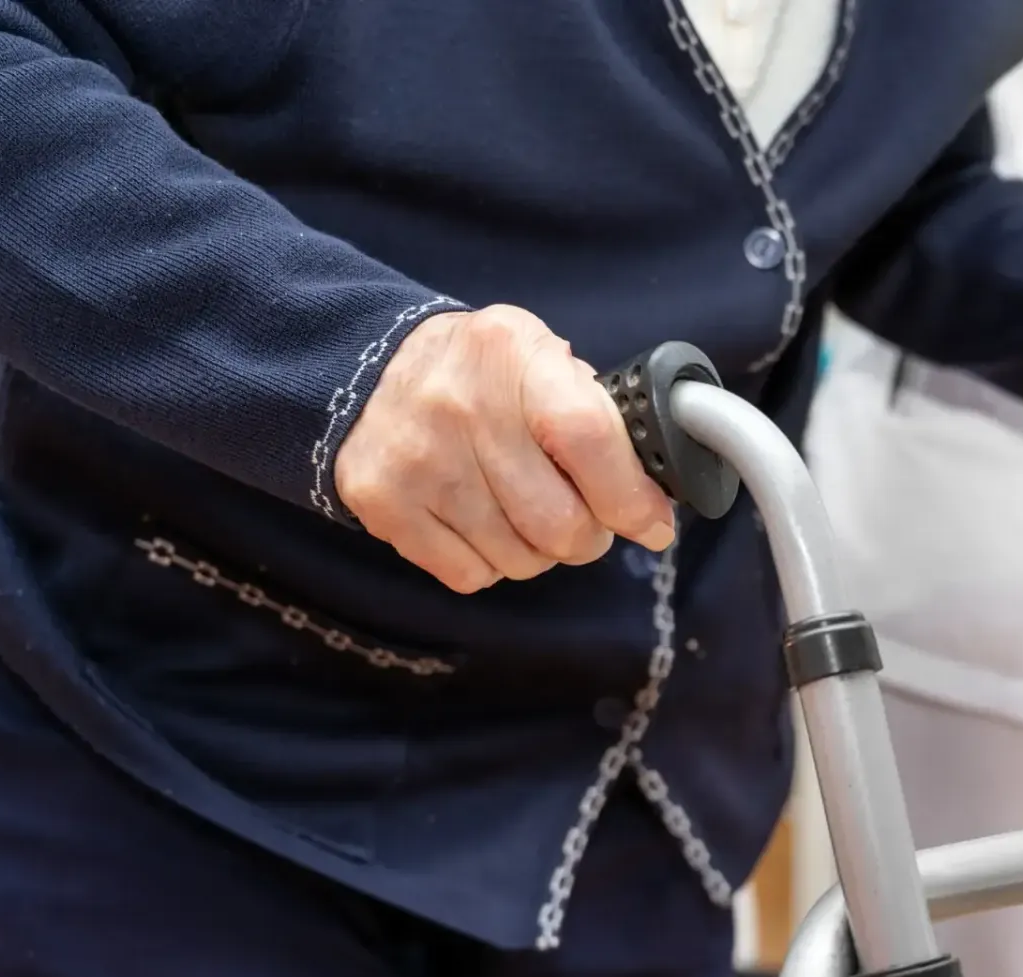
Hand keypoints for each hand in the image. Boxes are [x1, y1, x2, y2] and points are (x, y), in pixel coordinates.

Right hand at [336, 305, 674, 593]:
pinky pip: (470, 575)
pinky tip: (482, 524)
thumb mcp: (543, 359)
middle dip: (588, 535)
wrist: (368, 371)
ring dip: (540, 552)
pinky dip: (490, 563)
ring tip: (525, 513)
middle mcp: (460, 404)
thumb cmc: (483, 375)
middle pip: (559, 522)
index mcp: (514, 354)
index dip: (630, 498)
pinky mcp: (382, 503)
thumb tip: (651, 498)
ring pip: (520, 559)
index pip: (588, 439)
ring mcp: (416, 459)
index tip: (653, 524)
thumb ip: (598, 416)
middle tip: (585, 519)